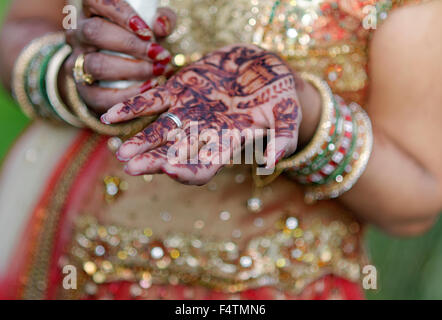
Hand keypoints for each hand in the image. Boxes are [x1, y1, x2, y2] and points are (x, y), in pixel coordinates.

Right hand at [64, 0, 176, 111]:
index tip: (147, 31)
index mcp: (91, 11)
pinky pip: (100, 95)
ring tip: (158, 71)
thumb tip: (161, 25)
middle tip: (159, 55)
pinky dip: (127, 94)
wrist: (122, 77)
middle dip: (132, 45)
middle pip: (96, 32)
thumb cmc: (139, 43)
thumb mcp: (151, 27)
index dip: (121, 13)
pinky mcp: (83, 90)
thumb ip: (161, 20)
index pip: (95, 0)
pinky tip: (148, 88)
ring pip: (97, 64)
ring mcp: (76, 62)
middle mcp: (78, 34)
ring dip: (132, 69)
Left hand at [102, 44, 301, 184]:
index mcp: (226, 143)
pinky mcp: (179, 89)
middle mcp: (203, 133)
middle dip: (153, 162)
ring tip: (120, 153)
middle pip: (174, 153)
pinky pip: (151, 100)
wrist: (263, 67)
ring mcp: (189, 112)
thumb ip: (283, 138)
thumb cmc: (280, 93)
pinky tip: (109, 117)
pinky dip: (131, 108)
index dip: (188, 171)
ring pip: (159, 131)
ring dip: (139, 142)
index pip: (204, 166)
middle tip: (132, 169)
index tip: (171, 171)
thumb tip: (272, 162)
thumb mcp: (288, 114)